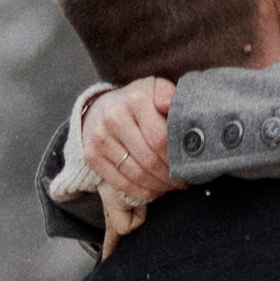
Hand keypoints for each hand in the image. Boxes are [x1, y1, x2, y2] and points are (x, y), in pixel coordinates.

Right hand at [84, 77, 173, 205]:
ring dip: (158, 186)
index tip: (188, 165)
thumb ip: (169, 95)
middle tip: (182, 180)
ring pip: (136, 174)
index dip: (176, 157)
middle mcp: (114, 118)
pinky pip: (121, 183)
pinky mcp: (92, 156)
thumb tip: (172, 106)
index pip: (160, 138)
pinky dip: (141, 191)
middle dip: (169, 175)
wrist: (100, 107)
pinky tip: (154, 189)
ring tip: (171, 186)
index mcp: (135, 100)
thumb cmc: (136, 101)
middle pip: (149, 159)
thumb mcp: (155, 89)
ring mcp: (101, 139)